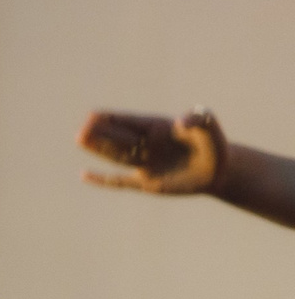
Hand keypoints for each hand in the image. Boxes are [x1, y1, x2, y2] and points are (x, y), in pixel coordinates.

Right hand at [79, 110, 224, 194]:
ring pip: (116, 155)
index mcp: (158, 128)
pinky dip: (102, 180)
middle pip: (119, 138)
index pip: (131, 122)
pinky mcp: (145, 183)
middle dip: (101, 134)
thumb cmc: (213, 143)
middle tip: (82, 130)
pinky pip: (119, 182)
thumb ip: (198, 119)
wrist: (219, 169)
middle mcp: (146, 145)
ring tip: (80, 139)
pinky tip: (85, 175)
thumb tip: (181, 122)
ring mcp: (144, 164)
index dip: (112, 119)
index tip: (93, 115)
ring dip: (98, 149)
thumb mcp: (209, 126)